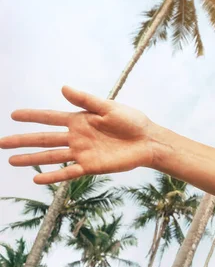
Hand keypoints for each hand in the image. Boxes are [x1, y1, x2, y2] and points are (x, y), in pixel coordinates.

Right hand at [0, 86, 154, 183]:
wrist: (148, 141)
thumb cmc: (132, 121)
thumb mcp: (109, 108)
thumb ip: (86, 100)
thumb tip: (63, 88)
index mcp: (80, 120)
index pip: (50, 117)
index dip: (32, 116)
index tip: (13, 114)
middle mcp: (77, 137)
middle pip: (44, 139)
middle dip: (22, 140)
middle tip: (0, 142)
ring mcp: (82, 152)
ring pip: (51, 156)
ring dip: (32, 159)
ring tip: (11, 161)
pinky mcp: (91, 166)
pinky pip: (68, 172)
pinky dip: (53, 176)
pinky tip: (37, 179)